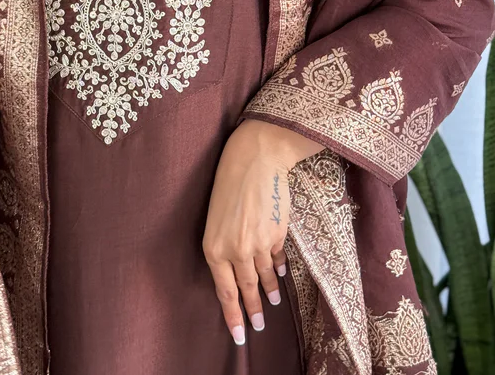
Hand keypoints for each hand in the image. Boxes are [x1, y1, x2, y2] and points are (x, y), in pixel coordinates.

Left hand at [202, 119, 321, 346]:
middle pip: (246, 289)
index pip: (224, 292)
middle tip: (258, 328)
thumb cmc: (229, 183)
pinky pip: (276, 257)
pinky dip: (278, 266)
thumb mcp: (216, 217)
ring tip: (272, 303)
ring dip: (269, 291)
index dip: (233, 316)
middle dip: (253, 311)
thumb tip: (237, 266)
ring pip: (265, 276)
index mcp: (214, 247)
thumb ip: (225, 245)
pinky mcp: (277, 235)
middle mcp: (236, 251)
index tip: (239, 336)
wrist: (255, 159)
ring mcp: (259, 245)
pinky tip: (280, 274)